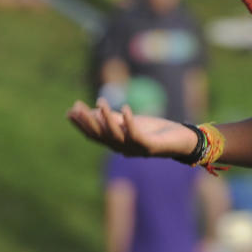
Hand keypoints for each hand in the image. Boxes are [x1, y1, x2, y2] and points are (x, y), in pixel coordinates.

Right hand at [66, 97, 195, 157]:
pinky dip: (130, 121)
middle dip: (87, 121)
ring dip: (107, 118)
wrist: (181, 140)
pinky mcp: (149, 146)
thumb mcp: (132, 122)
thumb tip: (93, 110)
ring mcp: (135, 149)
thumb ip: (114, 119)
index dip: (81, 124)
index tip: (70, 111)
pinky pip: (136, 134)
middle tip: (76, 107)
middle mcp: (122, 148)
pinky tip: (126, 108)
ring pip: (116, 134)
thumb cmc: (155, 131)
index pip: (94, 135)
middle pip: (100, 136)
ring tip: (101, 102)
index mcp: (116, 143)